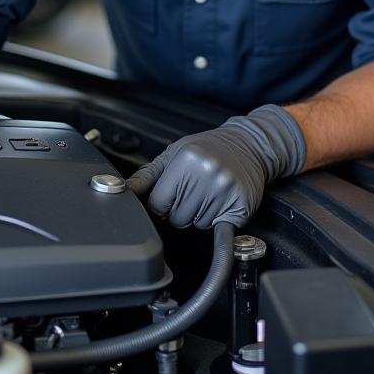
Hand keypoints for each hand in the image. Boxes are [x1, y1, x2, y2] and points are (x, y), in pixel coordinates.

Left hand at [126, 105, 305, 227]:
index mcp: (186, 160)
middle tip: (192, 192)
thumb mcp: (174, 152)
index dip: (161, 203)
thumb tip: (124, 190)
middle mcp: (206, 174)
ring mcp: (225, 191)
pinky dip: (216, 228)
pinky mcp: (241, 205)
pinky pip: (217, 229)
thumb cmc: (208, 147)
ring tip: (208, 194)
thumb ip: (148, 174)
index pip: (158, 203)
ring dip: (199, 215)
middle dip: (180, 210)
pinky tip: (217, 224)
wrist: (249, 144)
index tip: (169, 195)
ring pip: (196, 225)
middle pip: (176, 218)